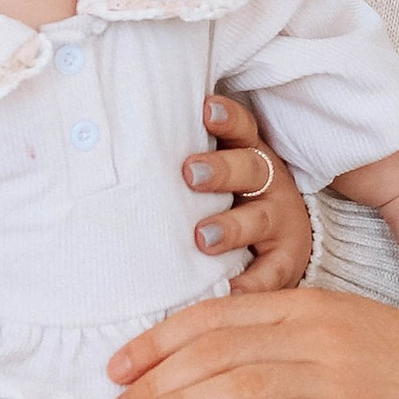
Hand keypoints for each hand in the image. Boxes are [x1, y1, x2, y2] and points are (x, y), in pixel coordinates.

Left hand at [104, 285, 398, 398]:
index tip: (117, 368)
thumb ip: (278, 337)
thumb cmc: (396, 359)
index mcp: (302, 307)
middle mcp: (312, 334)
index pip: (213, 319)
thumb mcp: (333, 327)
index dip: (159, 343)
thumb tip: (210, 361)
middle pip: (217, 353)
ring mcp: (334, 375)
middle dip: (157, 382)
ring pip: (243, 385)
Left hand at [187, 91, 314, 293]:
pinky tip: (229, 289)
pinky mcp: (286, 261)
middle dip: (221, 170)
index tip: (205, 109)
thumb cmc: (232, 198)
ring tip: (203, 238)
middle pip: (251, 168)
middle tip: (190, 174)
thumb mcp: (221, 173)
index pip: (242, 129)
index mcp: (250, 155)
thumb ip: (187, 158)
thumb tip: (112, 139)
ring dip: (232, 226)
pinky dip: (251, 284)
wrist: (285, 240)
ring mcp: (281, 221)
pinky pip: (271, 273)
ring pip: (260, 218)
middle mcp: (270, 183)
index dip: (227, 118)